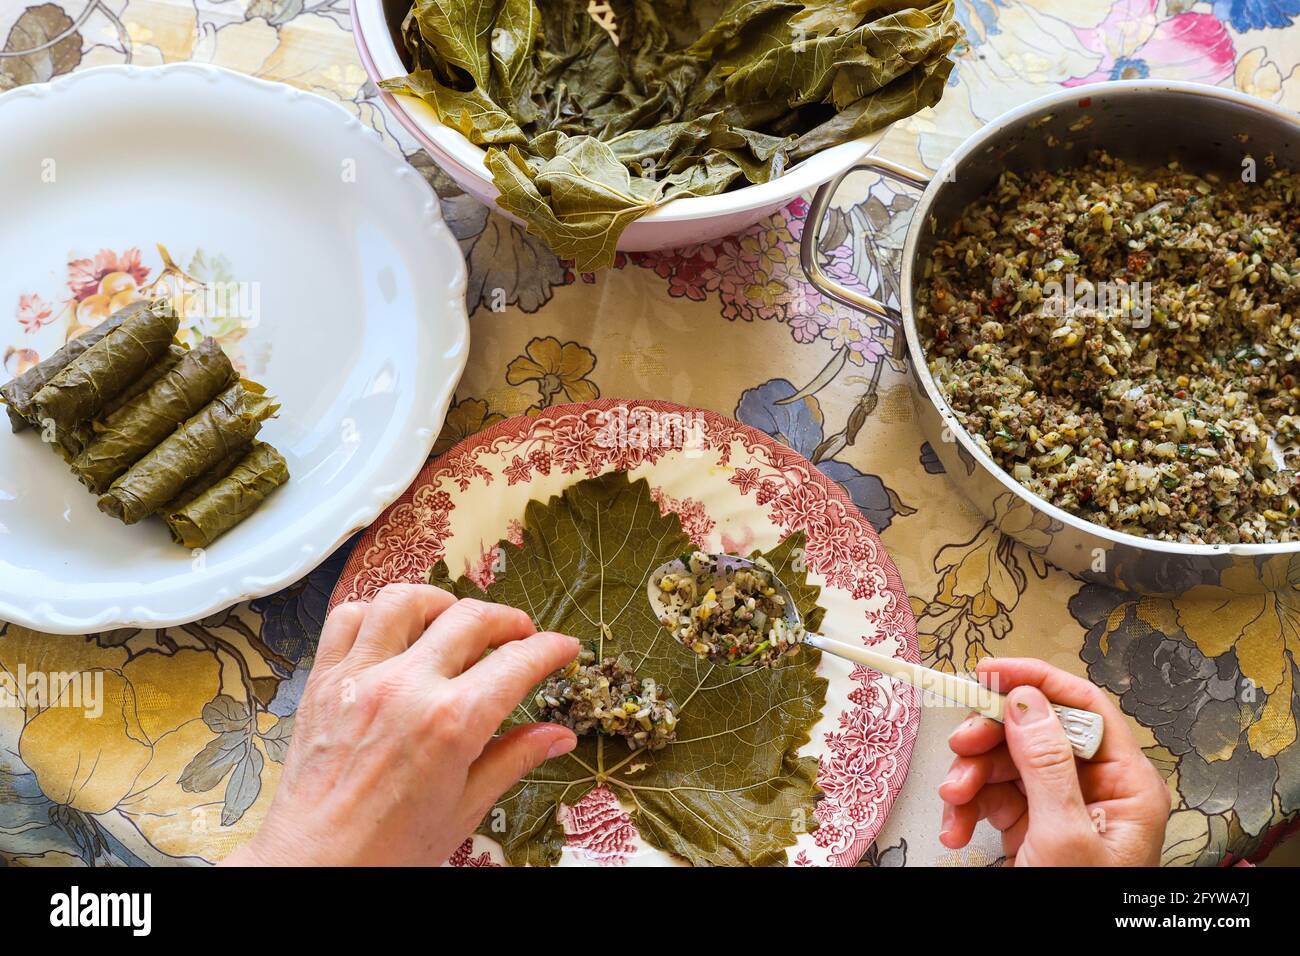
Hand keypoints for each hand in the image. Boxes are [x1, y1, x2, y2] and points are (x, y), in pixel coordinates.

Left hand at [222, 583, 579, 865]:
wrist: (315, 865)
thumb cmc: (388, 850)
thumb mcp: (466, 807)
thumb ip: (514, 758)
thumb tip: (559, 736)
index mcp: (451, 722)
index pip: (517, 662)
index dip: (550, 649)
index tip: (562, 648)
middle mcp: (407, 687)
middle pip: (471, 619)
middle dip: (508, 620)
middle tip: (520, 636)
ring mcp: (361, 677)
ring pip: (405, 600)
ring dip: (441, 603)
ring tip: (456, 622)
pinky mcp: (325, 680)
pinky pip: (348, 618)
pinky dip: (375, 613)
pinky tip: (395, 633)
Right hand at [938, 657, 1169, 865]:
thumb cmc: (1083, 910)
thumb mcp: (1064, 837)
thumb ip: (1047, 765)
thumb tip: (1028, 701)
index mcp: (1126, 785)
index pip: (1084, 707)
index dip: (1037, 681)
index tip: (990, 672)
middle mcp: (1096, 790)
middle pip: (1035, 731)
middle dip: (989, 739)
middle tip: (959, 745)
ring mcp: (1062, 808)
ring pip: (1005, 762)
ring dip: (969, 779)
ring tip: (953, 804)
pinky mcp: (1033, 827)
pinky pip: (993, 796)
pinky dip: (966, 809)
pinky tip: (956, 829)